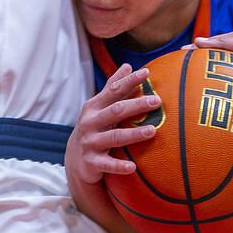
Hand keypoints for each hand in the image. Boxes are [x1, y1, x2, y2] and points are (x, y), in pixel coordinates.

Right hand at [66, 64, 159, 184]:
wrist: (75, 159)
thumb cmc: (95, 126)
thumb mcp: (100, 107)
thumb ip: (113, 87)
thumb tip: (128, 65)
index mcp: (94, 106)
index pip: (113, 90)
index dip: (129, 81)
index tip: (147, 72)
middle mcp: (90, 123)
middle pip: (116, 111)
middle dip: (137, 105)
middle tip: (157, 101)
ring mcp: (90, 143)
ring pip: (114, 138)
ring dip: (134, 134)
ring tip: (153, 131)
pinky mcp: (92, 162)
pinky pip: (107, 165)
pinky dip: (119, 166)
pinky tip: (133, 167)